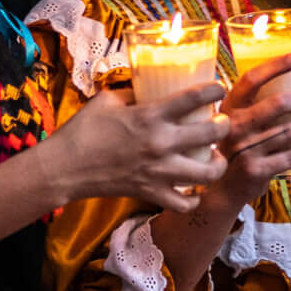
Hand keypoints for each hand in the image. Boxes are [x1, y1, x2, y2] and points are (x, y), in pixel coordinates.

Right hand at [50, 80, 228, 212]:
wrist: (65, 168)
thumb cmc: (83, 130)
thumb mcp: (107, 100)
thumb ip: (132, 93)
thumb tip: (147, 88)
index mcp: (150, 115)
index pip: (195, 97)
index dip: (215, 89)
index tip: (219, 88)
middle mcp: (161, 143)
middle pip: (212, 135)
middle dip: (224, 126)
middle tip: (221, 124)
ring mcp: (159, 172)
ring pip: (208, 174)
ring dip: (217, 164)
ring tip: (214, 158)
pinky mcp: (152, 193)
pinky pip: (186, 203)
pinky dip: (193, 199)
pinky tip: (192, 189)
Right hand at [211, 53, 290, 209]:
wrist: (218, 190)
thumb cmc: (233, 149)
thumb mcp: (233, 124)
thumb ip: (252, 109)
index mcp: (229, 109)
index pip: (251, 80)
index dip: (275, 66)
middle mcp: (234, 126)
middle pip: (278, 104)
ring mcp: (244, 148)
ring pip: (290, 132)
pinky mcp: (255, 170)